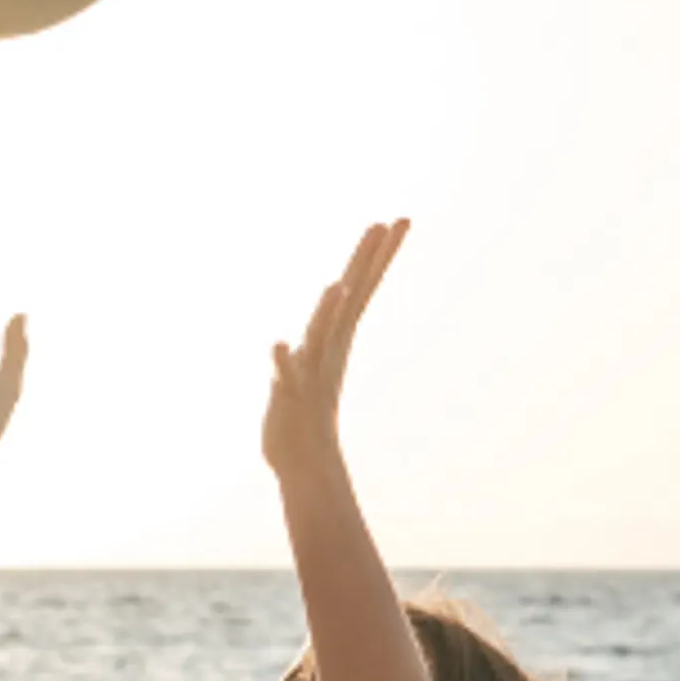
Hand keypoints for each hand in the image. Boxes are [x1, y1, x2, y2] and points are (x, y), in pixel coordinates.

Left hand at [262, 217, 408, 487]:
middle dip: (368, 262)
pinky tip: (278, 345)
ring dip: (328, 312)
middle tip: (389, 225)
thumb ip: (327, 326)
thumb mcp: (318, 358)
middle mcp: (328, 347)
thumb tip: (341, 294)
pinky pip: (284, 376)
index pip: (363, 287)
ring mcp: (310, 370)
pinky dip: (283, 361)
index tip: (400, 221)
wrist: (305, 459)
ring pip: (321, 335)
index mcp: (337, 335)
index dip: (380, 255)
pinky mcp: (287, 395)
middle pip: (351, 298)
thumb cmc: (308, 406)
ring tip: (339, 285)